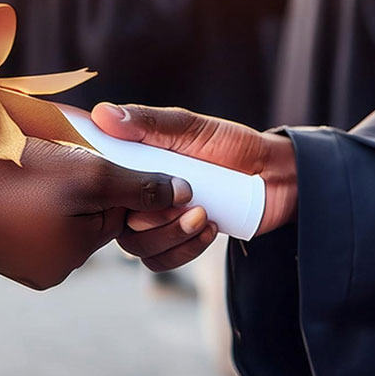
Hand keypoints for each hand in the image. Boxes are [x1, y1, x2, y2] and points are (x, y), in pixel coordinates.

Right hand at [0, 138, 188, 289]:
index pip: (115, 211)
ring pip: (57, 214)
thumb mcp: (84, 173)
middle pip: (88, 214)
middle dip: (78, 181)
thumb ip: (137, 185)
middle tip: (48, 156)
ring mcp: (20, 262)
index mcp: (74, 255)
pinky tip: (3, 177)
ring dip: (50, 185)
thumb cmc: (7, 174)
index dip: (108, 175)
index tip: (83, 152)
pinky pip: (27, 218)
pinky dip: (22, 195)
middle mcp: (51, 269)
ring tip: (21, 163)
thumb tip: (184, 194)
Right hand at [90, 103, 297, 271]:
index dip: (112, 187)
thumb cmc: (230, 145)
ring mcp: (157, 222)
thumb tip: (103, 114)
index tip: (143, 180)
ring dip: (170, 235)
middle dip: (151, 217)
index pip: (102, 183)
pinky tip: (209, 228)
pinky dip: (184, 250)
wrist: (272, 175)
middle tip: (189, 200)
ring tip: (203, 215)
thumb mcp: (189, 127)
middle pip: (116, 222)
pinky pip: (161, 261)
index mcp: (133, 166)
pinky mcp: (177, 243)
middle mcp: (138, 197)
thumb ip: (148, 123)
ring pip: (137, 247)